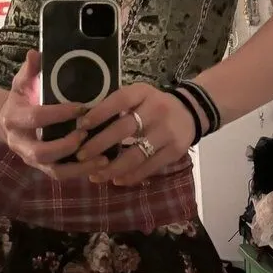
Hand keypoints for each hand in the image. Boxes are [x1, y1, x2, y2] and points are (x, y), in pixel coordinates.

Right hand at [0, 51, 110, 179]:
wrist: (7, 122)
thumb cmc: (20, 98)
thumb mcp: (21, 82)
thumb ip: (29, 70)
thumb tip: (35, 54)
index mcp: (14, 119)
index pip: (36, 118)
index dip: (58, 114)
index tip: (81, 107)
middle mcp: (20, 143)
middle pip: (41, 152)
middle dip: (66, 145)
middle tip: (88, 133)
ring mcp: (31, 159)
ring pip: (54, 170)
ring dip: (79, 167)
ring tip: (103, 158)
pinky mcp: (43, 168)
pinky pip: (61, 175)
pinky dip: (81, 173)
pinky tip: (101, 165)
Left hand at [74, 83, 197, 185]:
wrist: (191, 112)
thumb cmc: (153, 105)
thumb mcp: (139, 96)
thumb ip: (117, 106)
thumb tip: (85, 125)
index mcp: (143, 93)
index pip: (120, 100)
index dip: (100, 113)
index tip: (82, 126)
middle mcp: (157, 110)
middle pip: (124, 129)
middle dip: (100, 144)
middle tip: (81, 156)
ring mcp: (167, 132)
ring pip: (136, 154)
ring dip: (113, 167)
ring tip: (95, 175)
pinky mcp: (175, 151)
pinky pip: (150, 167)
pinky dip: (131, 176)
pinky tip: (116, 180)